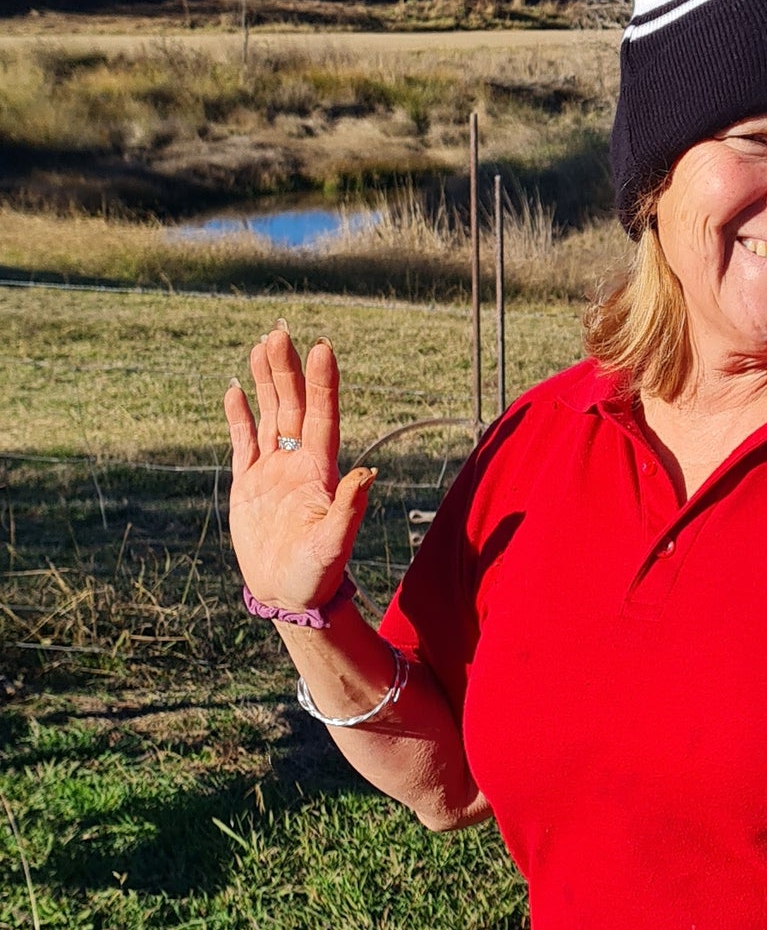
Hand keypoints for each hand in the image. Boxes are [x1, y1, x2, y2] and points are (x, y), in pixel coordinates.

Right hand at [224, 325, 374, 611]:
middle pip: (293, 407)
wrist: (287, 596)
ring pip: (269, 416)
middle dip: (288, 370)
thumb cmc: (316, 576)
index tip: (323, 348)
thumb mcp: (333, 545)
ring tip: (263, 345)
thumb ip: (348, 512)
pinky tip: (237, 388)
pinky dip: (239, 415)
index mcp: (319, 473)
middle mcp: (297, 464)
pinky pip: (243, 441)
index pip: (322, 418)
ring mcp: (272, 471)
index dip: (322, 384)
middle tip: (279, 333)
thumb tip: (366, 477)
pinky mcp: (249, 484)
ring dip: (267, 382)